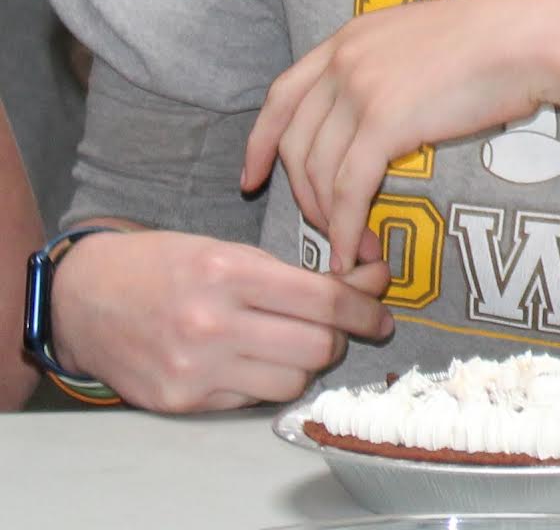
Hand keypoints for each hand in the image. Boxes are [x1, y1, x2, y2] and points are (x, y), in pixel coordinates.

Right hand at [50, 228, 392, 411]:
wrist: (85, 299)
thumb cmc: (165, 264)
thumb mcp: (229, 250)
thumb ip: (293, 273)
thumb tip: (365, 282)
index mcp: (230, 273)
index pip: (324, 301)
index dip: (366, 306)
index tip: (381, 309)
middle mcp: (213, 324)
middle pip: (317, 347)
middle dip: (341, 336)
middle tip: (343, 325)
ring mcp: (196, 369)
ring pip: (292, 381)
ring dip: (308, 363)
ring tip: (299, 341)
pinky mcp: (182, 402)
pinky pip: (253, 400)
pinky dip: (269, 381)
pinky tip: (260, 359)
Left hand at [245, 0, 559, 269]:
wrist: (532, 34)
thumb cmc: (498, 36)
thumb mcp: (424, 38)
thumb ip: (390, 66)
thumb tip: (385, 105)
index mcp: (351, 36)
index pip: (283, 94)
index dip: (262, 141)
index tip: (252, 176)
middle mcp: (345, 60)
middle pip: (298, 142)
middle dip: (301, 194)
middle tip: (323, 227)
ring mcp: (360, 89)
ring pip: (319, 171)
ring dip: (329, 219)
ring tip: (352, 246)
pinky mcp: (383, 123)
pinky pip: (348, 190)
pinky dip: (346, 228)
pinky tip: (355, 252)